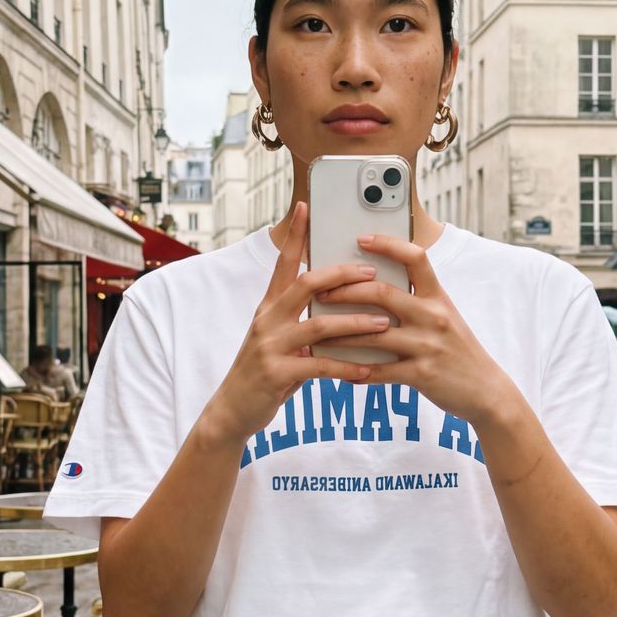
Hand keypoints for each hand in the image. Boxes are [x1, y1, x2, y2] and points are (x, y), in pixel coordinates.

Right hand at [203, 203, 390, 447]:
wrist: (232, 409)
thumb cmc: (265, 371)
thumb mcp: (278, 338)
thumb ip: (301, 319)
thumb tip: (338, 303)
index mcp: (269, 307)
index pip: (283, 263)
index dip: (296, 235)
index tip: (308, 207)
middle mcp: (267, 320)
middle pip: (304, 285)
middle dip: (340, 275)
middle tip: (372, 273)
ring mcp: (270, 346)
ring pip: (317, 326)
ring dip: (354, 323)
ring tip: (383, 323)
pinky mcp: (276, 374)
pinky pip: (318, 367)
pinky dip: (345, 367)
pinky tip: (367, 369)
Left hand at [312, 232, 510, 423]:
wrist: (486, 389)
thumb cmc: (457, 349)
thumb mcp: (444, 316)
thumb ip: (417, 299)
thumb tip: (376, 283)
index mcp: (437, 296)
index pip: (415, 257)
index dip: (387, 244)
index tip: (360, 238)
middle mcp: (433, 315)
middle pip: (382, 293)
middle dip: (345, 291)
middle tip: (321, 292)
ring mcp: (427, 345)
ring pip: (373, 334)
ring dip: (340, 333)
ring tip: (317, 332)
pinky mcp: (421, 374)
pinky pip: (380, 371)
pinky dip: (356, 370)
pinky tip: (338, 370)